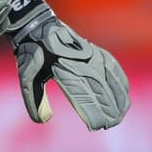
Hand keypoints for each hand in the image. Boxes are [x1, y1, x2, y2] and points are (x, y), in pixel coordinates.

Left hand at [5, 0, 129, 129]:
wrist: (38, 26)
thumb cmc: (32, 54)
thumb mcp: (27, 78)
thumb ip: (34, 101)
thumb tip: (43, 120)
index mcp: (65, 70)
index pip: (84, 97)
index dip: (93, 113)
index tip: (98, 126)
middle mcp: (82, 63)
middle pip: (102, 91)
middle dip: (110, 109)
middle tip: (112, 124)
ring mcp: (91, 55)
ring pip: (111, 79)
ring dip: (118, 97)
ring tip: (122, 113)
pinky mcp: (94, 51)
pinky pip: (113, 66)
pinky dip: (120, 79)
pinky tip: (124, 91)